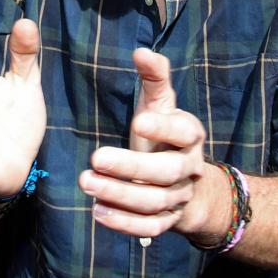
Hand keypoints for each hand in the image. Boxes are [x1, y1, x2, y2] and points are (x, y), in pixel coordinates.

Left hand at [78, 48, 223, 238]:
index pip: (183, 132)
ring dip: (121, 195)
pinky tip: (98, 212)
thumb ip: (153, 78)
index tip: (137, 121)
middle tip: (95, 158)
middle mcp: (189, 168)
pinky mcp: (168, 220)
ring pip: (155, 201)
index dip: (163, 128)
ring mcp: (180, 197)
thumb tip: (141, 50)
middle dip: (131, 167)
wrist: (184, 180)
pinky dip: (126, 223)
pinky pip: (150, 227)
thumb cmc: (163, 133)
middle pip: (166, 172)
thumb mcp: (160, 104)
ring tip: (87, 184)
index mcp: (190, 135)